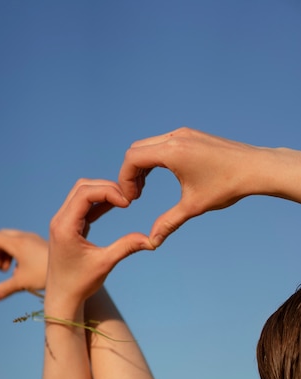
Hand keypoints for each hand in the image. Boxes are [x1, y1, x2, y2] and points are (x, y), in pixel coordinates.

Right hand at [0, 229, 47, 301]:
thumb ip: (3, 289)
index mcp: (17, 243)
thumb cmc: (47, 275)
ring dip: (3, 253)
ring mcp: (32, 238)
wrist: (73, 270)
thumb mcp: (22, 283)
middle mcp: (24, 237)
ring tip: (7, 270)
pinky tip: (20, 269)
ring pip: (9, 238)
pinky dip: (13, 253)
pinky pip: (19, 242)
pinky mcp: (38, 243)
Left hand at [46, 179, 153, 311]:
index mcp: (65, 227)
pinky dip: (99, 202)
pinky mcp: (68, 226)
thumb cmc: (80, 283)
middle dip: (107, 188)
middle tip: (128, 199)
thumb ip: (126, 247)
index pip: (85, 193)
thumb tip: (152, 240)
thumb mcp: (105, 263)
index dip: (109, 191)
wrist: (62, 296)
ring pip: (81, 193)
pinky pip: (83, 205)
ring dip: (103, 193)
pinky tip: (116, 205)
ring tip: (124, 202)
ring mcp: (62, 222)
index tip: (128, 203)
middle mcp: (60, 220)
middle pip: (82, 187)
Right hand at [118, 127, 267, 245]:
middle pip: (136, 150)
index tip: (131, 200)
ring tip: (144, 189)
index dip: (124, 180)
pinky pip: (161, 144)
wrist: (256, 168)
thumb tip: (152, 242)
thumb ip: (168, 222)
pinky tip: (159, 177)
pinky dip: (153, 159)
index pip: (132, 159)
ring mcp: (183, 134)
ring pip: (148, 146)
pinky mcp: (191, 136)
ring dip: (141, 167)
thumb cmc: (227, 186)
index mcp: (172, 151)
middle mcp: (175, 137)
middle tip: (136, 196)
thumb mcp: (193, 207)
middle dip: (130, 173)